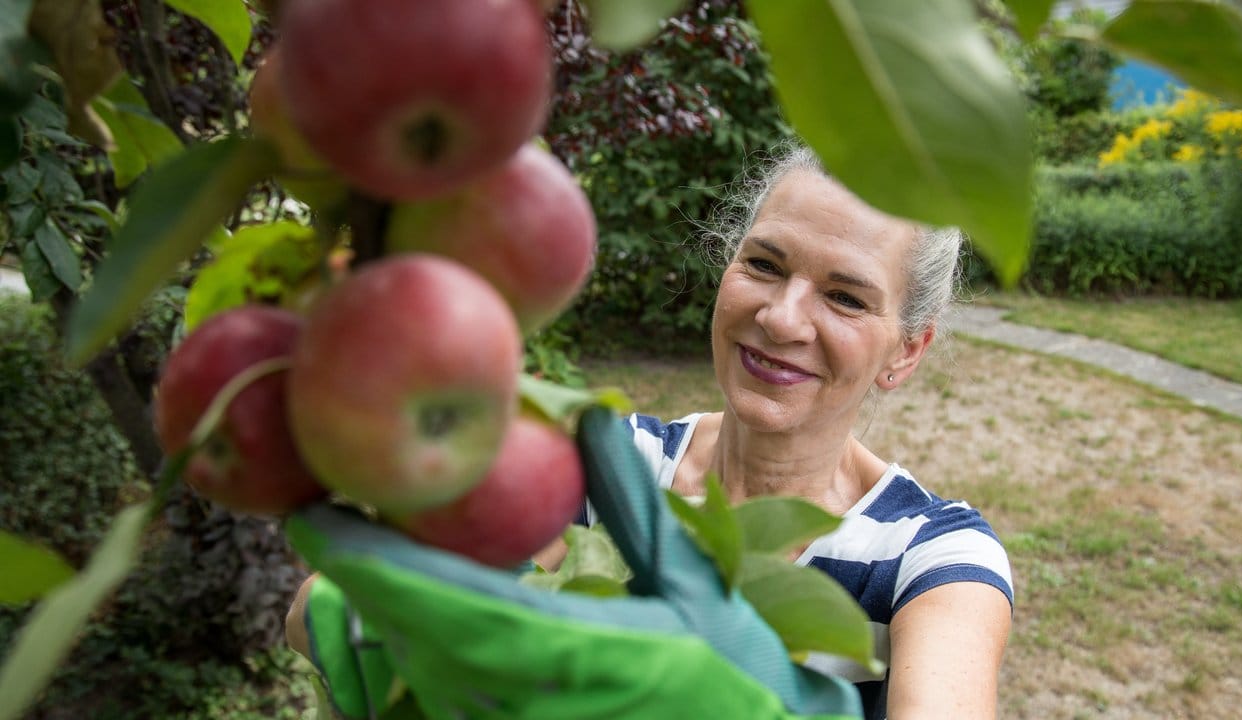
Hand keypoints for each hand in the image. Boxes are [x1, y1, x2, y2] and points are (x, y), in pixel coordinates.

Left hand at [286, 407, 863, 718]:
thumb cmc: (733, 678)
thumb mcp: (696, 586)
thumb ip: (636, 504)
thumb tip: (591, 417)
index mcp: (571, 654)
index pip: (446, 602)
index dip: (371, 561)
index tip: (315, 515)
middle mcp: (522, 703)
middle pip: (410, 635)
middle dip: (358, 574)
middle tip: (320, 508)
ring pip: (416, 670)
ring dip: (379, 609)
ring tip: (350, 547)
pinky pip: (441, 698)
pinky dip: (413, 646)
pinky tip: (405, 608)